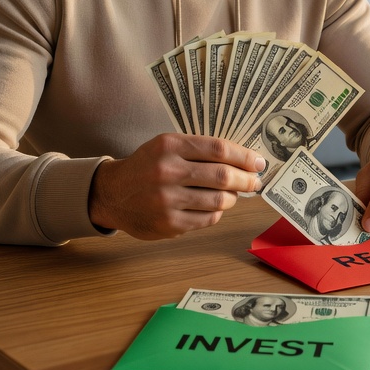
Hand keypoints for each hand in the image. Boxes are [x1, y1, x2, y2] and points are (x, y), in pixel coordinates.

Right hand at [88, 134, 263, 239]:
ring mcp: (166, 200)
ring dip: (232, 198)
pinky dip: (216, 213)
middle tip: (255, 181)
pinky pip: (207, 219)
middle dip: (246, 180)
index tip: (257, 162)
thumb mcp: (166, 146)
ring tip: (232, 194)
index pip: (218, 149)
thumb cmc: (146, 167)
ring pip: (218, 200)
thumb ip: (199, 150)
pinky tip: (213, 207)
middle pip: (222, 176)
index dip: (243, 156)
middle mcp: (166, 171)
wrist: (111, 194)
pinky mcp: (168, 223)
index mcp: (168, 146)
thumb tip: (243, 161)